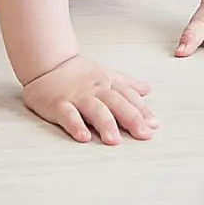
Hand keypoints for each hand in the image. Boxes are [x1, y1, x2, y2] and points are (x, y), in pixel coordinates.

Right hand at [22, 55, 157, 144]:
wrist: (49, 63)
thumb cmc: (80, 73)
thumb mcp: (106, 74)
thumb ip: (127, 84)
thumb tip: (147, 89)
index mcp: (108, 84)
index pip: (129, 97)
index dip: (142, 111)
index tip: (154, 125)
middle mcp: (96, 90)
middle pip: (117, 103)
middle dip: (132, 119)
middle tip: (144, 135)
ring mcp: (77, 97)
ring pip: (95, 110)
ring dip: (106, 124)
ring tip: (115, 141)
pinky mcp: (58, 104)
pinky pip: (67, 115)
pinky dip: (75, 125)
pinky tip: (83, 137)